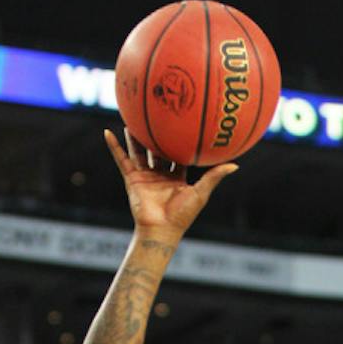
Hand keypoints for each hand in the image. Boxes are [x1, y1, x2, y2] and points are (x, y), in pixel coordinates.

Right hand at [105, 128, 236, 243]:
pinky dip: (114, 147)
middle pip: (157, 150)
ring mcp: (145, 176)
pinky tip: (107, 132)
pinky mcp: (132, 179)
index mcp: (176, 177)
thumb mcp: (201, 193)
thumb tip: (235, 164)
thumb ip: (214, 176)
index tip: (182, 123)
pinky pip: (121, 159)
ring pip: (139, 151)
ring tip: (132, 116)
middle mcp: (160, 175)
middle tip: (157, 114)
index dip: (180, 140)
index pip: (179, 155)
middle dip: (157, 135)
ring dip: (135, 136)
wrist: (161, 229)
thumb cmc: (182, 215)